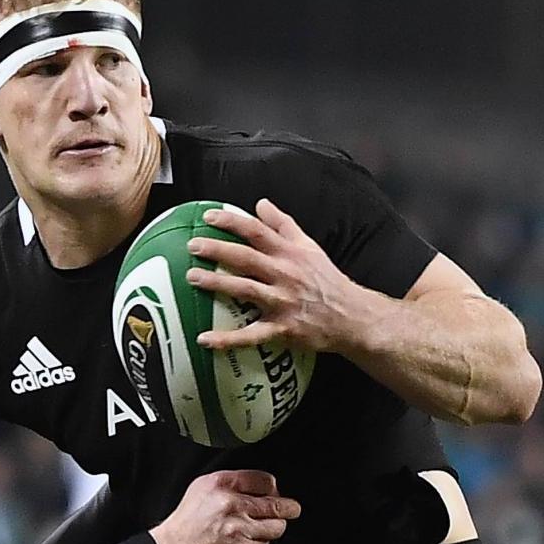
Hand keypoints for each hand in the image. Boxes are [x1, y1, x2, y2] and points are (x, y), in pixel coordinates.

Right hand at [150, 470, 301, 543]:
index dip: (274, 488)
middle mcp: (232, 505)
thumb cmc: (187, 522)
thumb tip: (264, 486)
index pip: (266, 480)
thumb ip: (233, 482)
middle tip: (290, 509)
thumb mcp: (203, 488)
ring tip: (260, 528)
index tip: (275, 493)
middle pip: (278, 504)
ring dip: (273, 527)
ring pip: (277, 527)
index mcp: (222, 484)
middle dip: (288, 508)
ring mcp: (240, 530)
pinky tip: (243, 542)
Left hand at [185, 200, 365, 355]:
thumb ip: (283, 225)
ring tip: (192, 278)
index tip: (209, 216)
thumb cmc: (326, 280)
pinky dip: (227, 339)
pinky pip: (251, 335)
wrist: (351, 316)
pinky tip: (204, 339)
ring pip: (245, 290)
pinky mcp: (282, 329)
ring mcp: (282, 302)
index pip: (258, 231)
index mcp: (289, 254)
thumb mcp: (309, 247)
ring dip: (218, 283)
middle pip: (247, 258)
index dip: (233, 222)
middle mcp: (285, 275)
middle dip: (218, 250)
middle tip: (193, 246)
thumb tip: (260, 204)